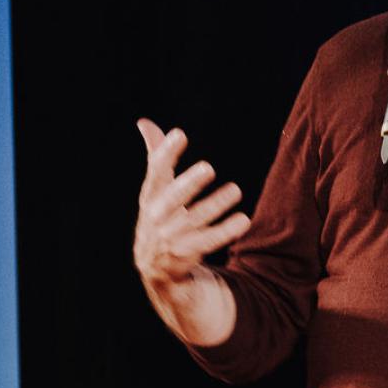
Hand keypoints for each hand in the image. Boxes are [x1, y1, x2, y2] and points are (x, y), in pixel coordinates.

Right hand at [133, 118, 251, 287]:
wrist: (154, 265)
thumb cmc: (160, 214)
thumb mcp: (155, 188)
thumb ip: (156, 155)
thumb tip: (144, 122)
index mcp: (150, 196)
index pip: (155, 172)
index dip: (166, 154)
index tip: (180, 134)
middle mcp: (157, 217)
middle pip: (171, 200)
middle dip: (188, 184)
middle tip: (208, 168)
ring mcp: (170, 238)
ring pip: (193, 221)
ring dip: (215, 205)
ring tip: (236, 190)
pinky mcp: (185, 255)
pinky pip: (207, 243)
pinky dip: (225, 232)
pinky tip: (243, 220)